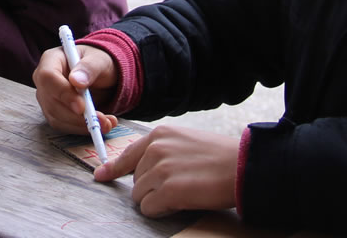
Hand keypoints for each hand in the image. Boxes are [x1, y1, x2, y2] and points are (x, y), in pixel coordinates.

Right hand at [33, 44, 119, 133]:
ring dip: (82, 125)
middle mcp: (43, 80)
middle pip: (51, 102)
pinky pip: (64, 126)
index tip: (82, 106)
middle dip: (77, 116)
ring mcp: (46, 98)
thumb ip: (89, 68)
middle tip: (102, 120)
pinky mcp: (54, 113)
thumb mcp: (99, 60)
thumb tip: (77, 81)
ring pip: (57, 118)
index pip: (47, 77)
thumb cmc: (96, 62)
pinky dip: (82, 129)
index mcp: (50, 60)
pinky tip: (100, 125)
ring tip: (107, 123)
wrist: (99, 75)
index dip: (62, 93)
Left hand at [93, 125, 239, 215]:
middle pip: (135, 180)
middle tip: (180, 185)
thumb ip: (160, 151)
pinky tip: (181, 202)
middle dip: (151, 188)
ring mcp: (160, 170)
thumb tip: (137, 170)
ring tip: (183, 191)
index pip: (127, 155)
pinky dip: (162, 211)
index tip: (101, 176)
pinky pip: (149, 209)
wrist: (244, 165)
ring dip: (157, 200)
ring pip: (140, 196)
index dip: (112, 168)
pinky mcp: (168, 190)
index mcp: (158, 135)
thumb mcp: (185, 142)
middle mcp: (155, 149)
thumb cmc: (219, 156)